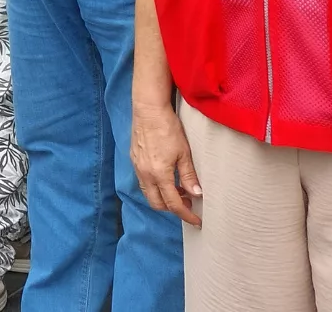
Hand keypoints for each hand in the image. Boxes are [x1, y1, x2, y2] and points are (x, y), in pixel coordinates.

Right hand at [132, 100, 201, 224]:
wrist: (148, 110)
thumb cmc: (168, 129)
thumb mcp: (184, 153)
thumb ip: (189, 176)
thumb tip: (197, 195)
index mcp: (159, 174)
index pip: (173, 203)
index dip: (186, 215)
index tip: (197, 221)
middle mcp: (145, 174)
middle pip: (157, 203)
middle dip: (172, 208)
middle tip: (188, 203)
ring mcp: (137, 167)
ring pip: (149, 193)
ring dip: (163, 197)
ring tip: (179, 190)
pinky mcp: (134, 160)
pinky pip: (144, 182)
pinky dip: (156, 186)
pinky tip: (167, 177)